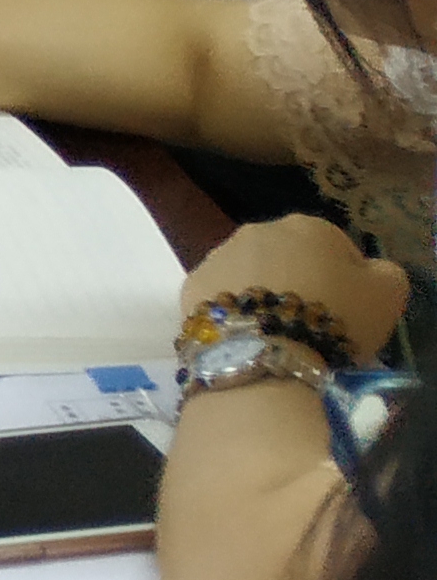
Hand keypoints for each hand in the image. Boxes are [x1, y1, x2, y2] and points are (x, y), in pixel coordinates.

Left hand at [179, 214, 408, 368]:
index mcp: (309, 226)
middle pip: (289, 257)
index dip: (347, 281)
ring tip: (278, 333)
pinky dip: (235, 312)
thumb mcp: (387, 295)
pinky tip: (248, 336)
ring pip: (251, 274)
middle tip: (313, 322)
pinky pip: (223, 297)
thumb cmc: (335, 319)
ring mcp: (218, 255)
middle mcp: (258, 230)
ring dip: (263, 295)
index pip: (337, 248)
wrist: (266, 353)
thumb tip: (372, 269)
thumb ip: (385, 273)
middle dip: (301, 282)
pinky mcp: (191, 285)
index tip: (349, 310)